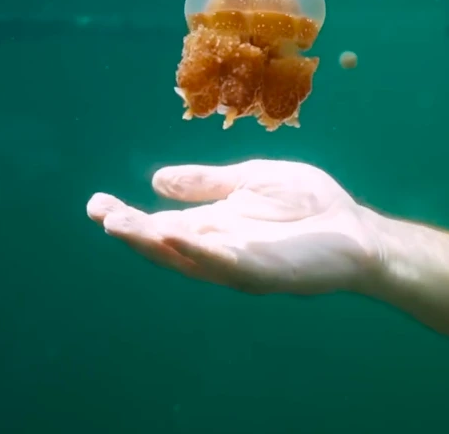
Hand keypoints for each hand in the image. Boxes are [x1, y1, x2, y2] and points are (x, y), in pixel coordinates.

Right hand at [87, 159, 377, 295]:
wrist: (353, 228)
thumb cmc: (307, 204)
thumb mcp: (248, 180)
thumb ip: (206, 183)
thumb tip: (156, 179)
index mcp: (213, 224)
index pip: (161, 221)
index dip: (128, 214)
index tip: (96, 203)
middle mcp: (218, 247)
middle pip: (164, 242)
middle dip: (130, 229)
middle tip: (99, 212)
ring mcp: (238, 261)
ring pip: (185, 256)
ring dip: (152, 241)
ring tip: (119, 224)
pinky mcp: (262, 269)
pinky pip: (224, 262)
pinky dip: (198, 249)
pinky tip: (174, 235)